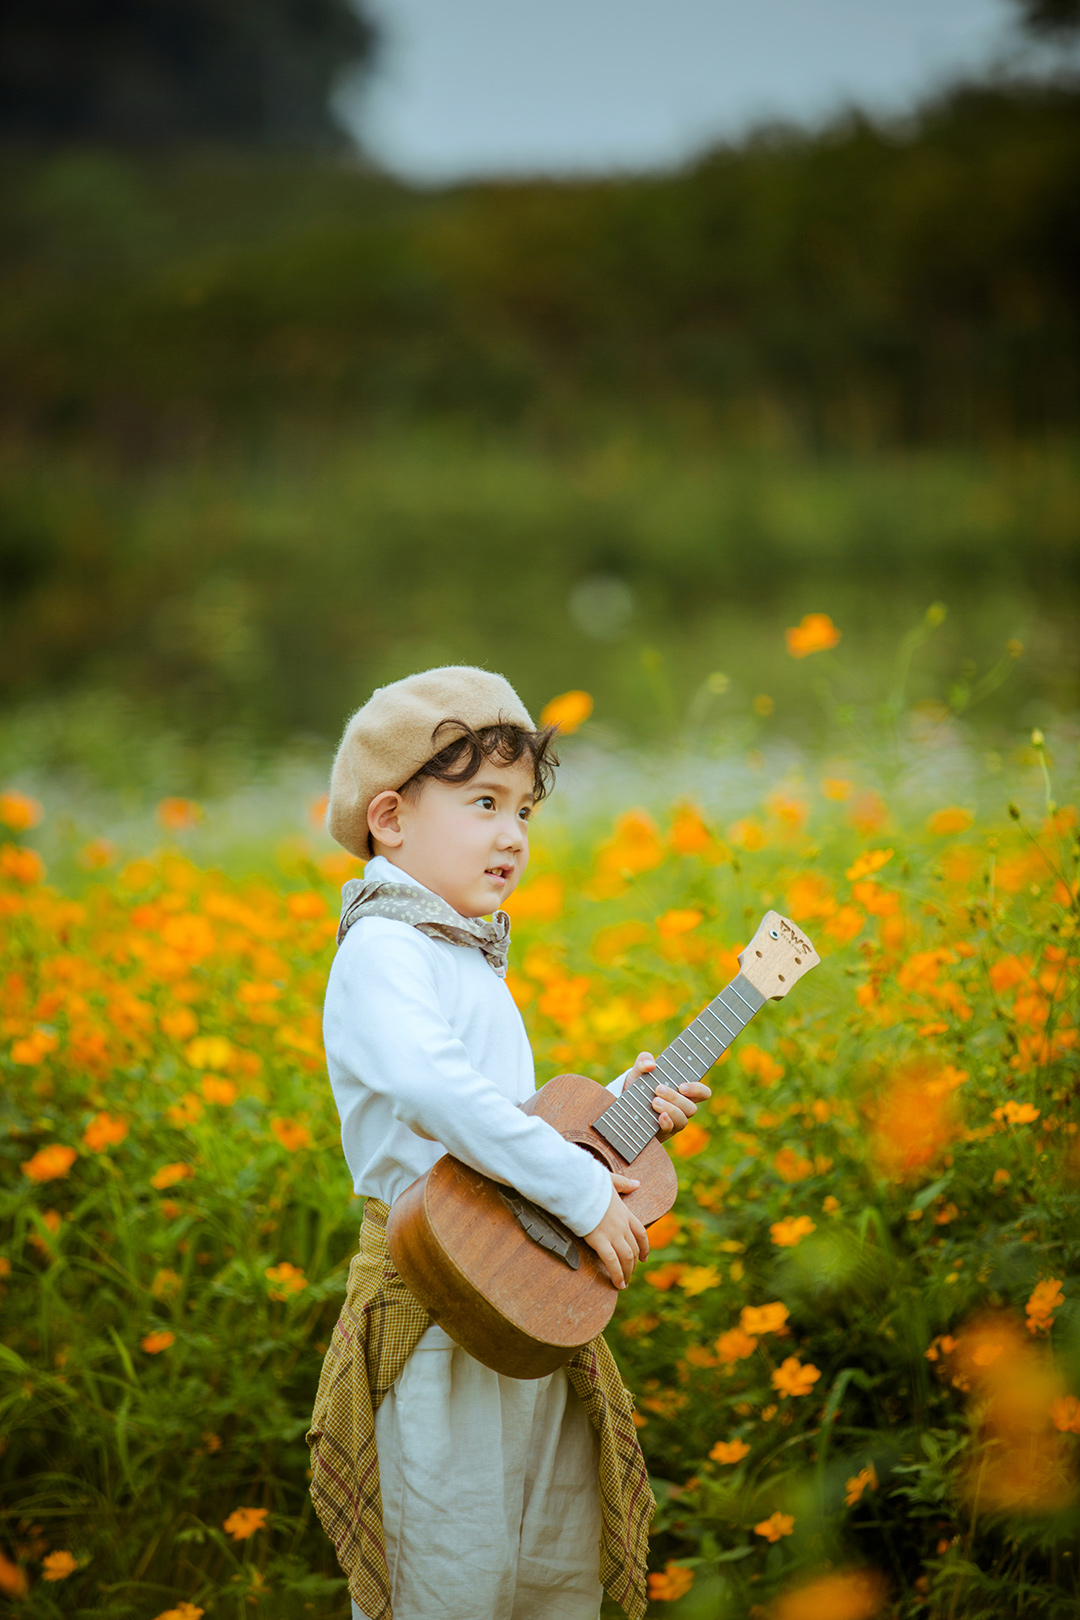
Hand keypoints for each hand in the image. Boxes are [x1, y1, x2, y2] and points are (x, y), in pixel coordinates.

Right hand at [582, 1173, 648, 1288]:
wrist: (579, 1187)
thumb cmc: (591, 1183)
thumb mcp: (611, 1180)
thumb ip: (625, 1183)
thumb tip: (637, 1184)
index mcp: (625, 1213)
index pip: (641, 1233)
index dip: (644, 1247)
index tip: (644, 1257)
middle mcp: (622, 1225)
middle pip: (633, 1249)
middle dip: (633, 1264)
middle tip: (629, 1272)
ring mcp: (612, 1234)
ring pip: (626, 1258)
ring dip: (627, 1272)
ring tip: (624, 1283)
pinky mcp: (600, 1240)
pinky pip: (612, 1262)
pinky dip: (617, 1275)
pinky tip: (618, 1283)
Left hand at [623, 1051, 711, 1141]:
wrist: (622, 1106)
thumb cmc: (637, 1087)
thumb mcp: (638, 1072)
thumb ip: (643, 1062)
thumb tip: (651, 1064)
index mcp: (682, 1093)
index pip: (702, 1093)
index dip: (697, 1090)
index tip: (682, 1086)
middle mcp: (681, 1109)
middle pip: (691, 1108)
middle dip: (676, 1098)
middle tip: (659, 1089)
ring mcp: (673, 1122)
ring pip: (682, 1120)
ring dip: (670, 1110)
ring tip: (654, 1102)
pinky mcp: (662, 1132)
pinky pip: (670, 1131)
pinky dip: (666, 1123)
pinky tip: (658, 1117)